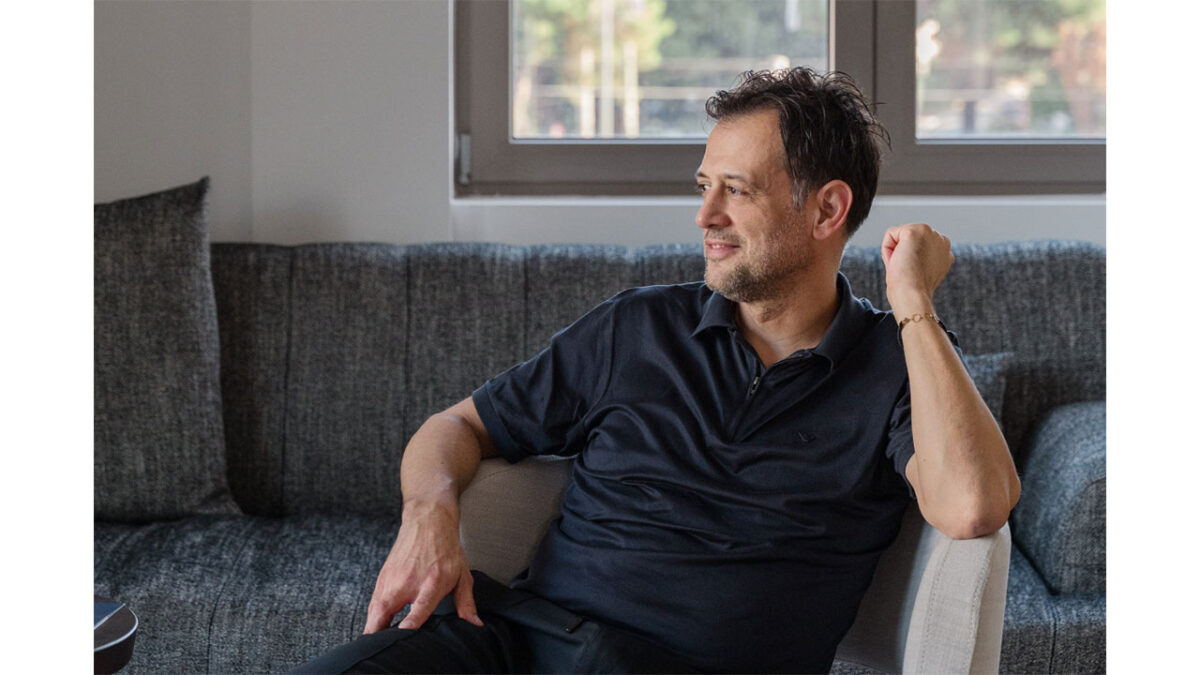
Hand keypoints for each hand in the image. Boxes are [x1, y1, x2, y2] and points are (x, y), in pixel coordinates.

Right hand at [363, 500, 482, 632]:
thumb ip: (466, 603)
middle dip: (379, 633)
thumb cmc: (446, 549)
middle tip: (382, 647)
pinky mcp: (382, 578)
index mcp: (431, 583)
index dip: (409, 626)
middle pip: (384, 612)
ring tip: (375, 644)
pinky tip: (375, 628)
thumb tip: (475, 624)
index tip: (404, 635)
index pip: (417, 611)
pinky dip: (372, 617)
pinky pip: (373, 603)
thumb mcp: (462, 576)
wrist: (427, 521)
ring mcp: (392, 580)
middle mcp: (407, 582)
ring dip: (373, 628)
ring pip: (374, 610)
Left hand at [881, 223, 953, 316]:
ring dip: (895, 251)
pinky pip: (890, 234)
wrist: (912, 295)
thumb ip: (921, 257)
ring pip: (899, 235)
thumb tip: (907, 251)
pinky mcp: (915, 231)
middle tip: (908, 270)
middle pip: (909, 238)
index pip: (919, 245)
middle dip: (903, 253)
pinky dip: (887, 249)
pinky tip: (898, 260)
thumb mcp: (922, 271)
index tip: (915, 273)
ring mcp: (930, 233)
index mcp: (944, 251)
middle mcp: (941, 240)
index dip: (910, 260)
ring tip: (904, 266)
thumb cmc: (913, 290)